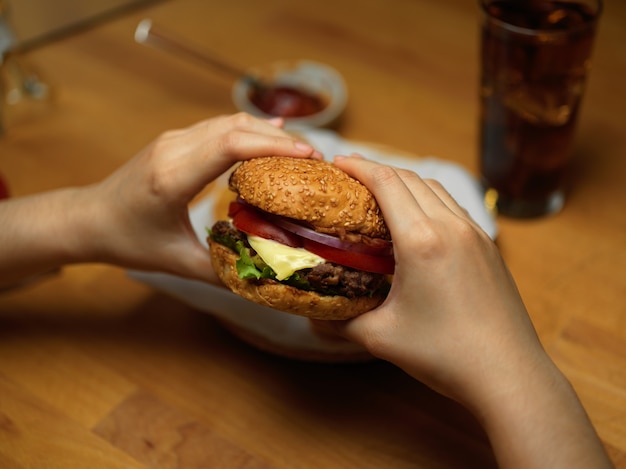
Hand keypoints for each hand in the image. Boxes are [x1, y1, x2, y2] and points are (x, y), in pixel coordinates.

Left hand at [83, 113, 320, 281]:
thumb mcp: (176, 262)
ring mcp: (173, 140)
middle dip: (282, 140)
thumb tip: (264, 282)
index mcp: (172, 177)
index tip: (309, 157)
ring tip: (302, 152)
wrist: (88, 218)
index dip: (273, 146)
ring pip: (230, 122)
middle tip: (317, 160)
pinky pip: (219, 127)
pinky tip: (272, 134)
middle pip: (237, 127)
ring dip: (267, 133)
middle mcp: (173, 149)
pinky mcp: (176, 140)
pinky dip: (249, 130)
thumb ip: (221, 272)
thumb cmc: (126, 240)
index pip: (230, 145)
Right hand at [324, 155, 539, 405]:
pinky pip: (454, 207)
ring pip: (435, 189)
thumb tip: (314, 319)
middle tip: (351, 175)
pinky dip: (429, 199)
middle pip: (410, 178)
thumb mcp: (380, 338)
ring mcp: (475, 234)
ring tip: (381, 192)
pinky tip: (418, 218)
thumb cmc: (444, 355)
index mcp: (421, 240)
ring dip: (406, 182)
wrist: (508, 374)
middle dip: (378, 170)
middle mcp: (451, 226)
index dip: (359, 167)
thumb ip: (341, 323)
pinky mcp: (488, 247)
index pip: (386, 183)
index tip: (337, 162)